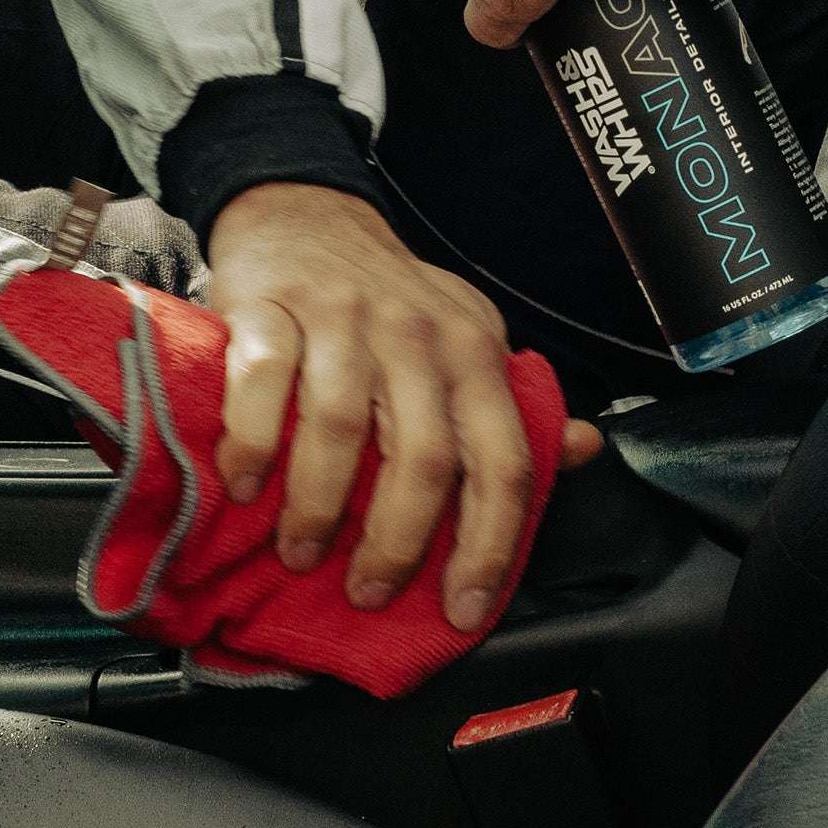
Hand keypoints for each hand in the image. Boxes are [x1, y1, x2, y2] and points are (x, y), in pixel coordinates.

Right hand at [206, 182, 602, 626]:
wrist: (307, 217)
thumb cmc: (390, 301)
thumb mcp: (469, 342)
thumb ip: (517, 407)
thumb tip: (582, 451)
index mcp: (476, 354)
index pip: (504, 461)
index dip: (490, 546)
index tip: (464, 609)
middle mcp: (417, 335)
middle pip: (423, 457)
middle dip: (397, 543)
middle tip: (369, 593)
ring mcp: (342, 318)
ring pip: (339, 427)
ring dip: (319, 508)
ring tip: (302, 553)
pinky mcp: (270, 308)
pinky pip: (262, 384)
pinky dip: (253, 443)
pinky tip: (246, 486)